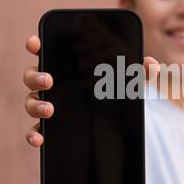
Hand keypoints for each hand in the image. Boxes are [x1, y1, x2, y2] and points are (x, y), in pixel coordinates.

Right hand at [23, 35, 158, 147]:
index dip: (36, 45)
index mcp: (67, 65)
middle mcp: (53, 83)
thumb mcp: (128, 79)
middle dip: (36, 76)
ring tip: (49, 110)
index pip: (46, 50)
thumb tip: (151, 65)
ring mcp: (49, 104)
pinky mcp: (51, 126)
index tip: (35, 43)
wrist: (114, 117)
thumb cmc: (115, 88)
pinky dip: (34, 134)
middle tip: (49, 81)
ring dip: (35, 104)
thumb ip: (139, 71)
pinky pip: (36, 129)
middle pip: (32, 76)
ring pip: (31, 101)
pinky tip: (40, 140)